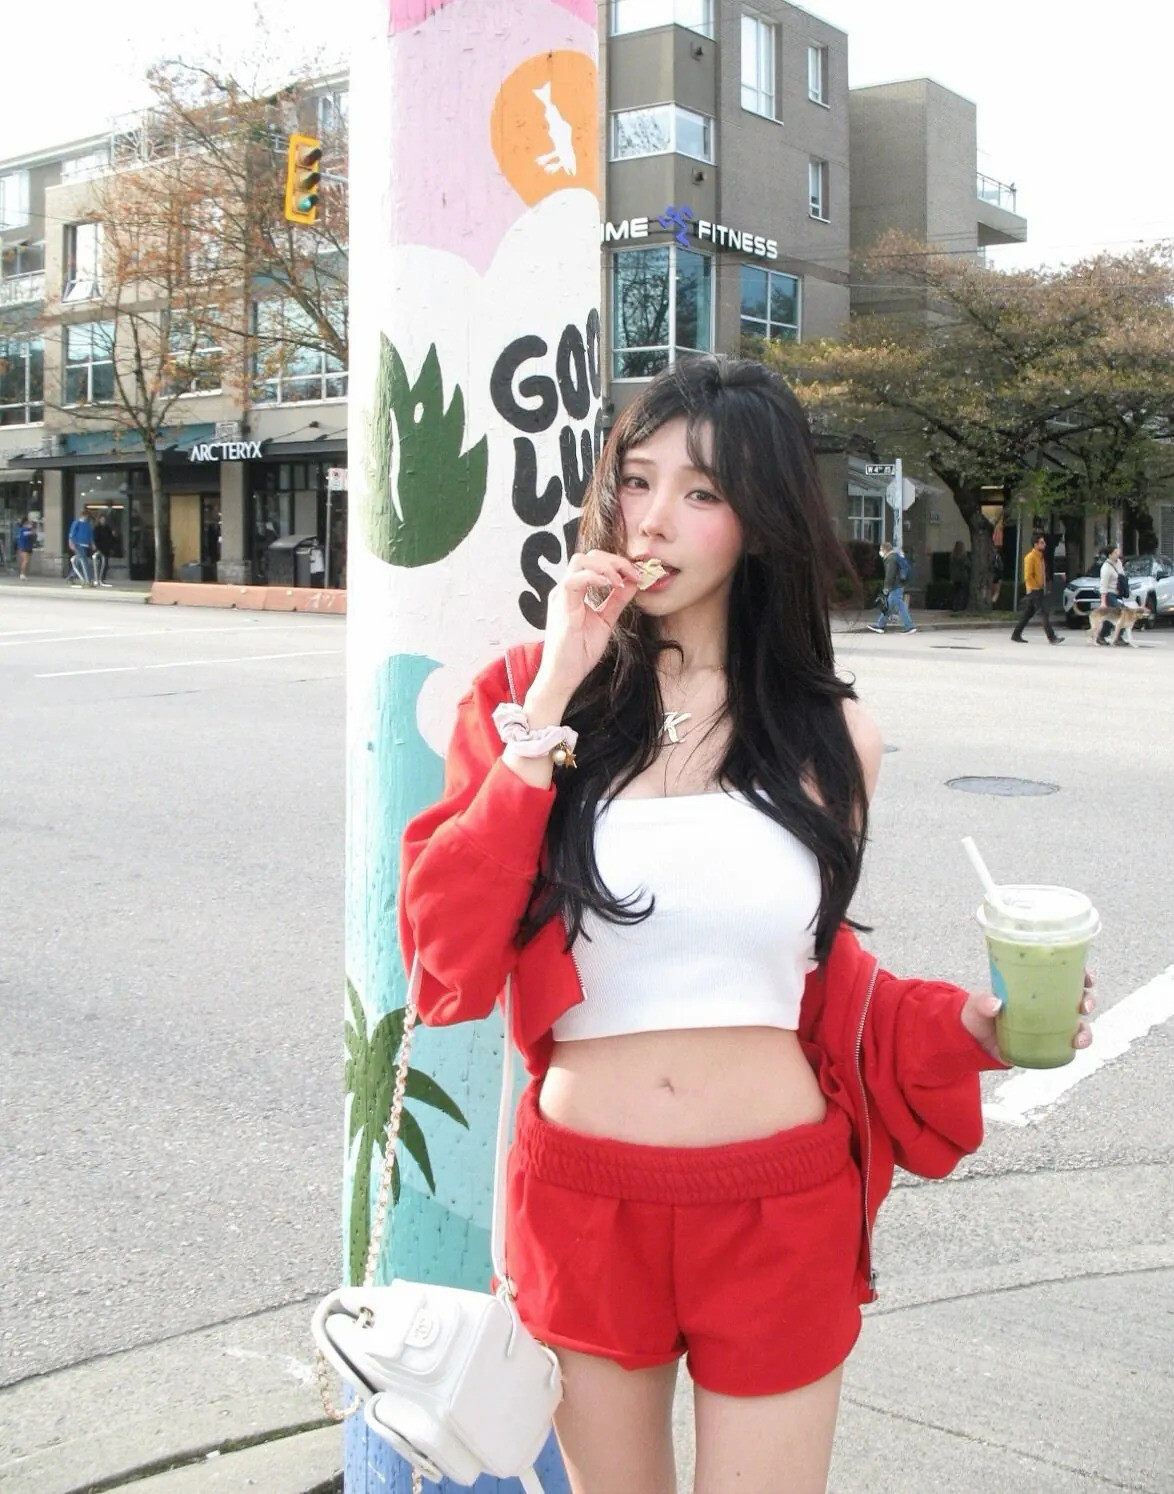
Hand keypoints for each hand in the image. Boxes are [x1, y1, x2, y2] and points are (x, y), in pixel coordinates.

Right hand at [533, 549, 642, 701]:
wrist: (564, 676)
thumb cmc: (579, 653)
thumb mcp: (605, 621)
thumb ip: (617, 601)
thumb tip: (633, 583)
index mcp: (574, 592)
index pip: (594, 563)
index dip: (617, 563)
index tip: (636, 574)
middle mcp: (565, 590)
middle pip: (587, 556)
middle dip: (614, 560)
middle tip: (633, 574)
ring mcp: (561, 597)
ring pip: (580, 561)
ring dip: (606, 566)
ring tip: (621, 581)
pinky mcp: (561, 608)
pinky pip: (573, 581)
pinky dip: (594, 577)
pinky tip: (610, 585)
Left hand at [961, 971, 1095, 1059]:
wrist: (972, 1042)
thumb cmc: (976, 1014)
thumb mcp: (976, 1004)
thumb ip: (982, 1002)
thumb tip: (995, 1004)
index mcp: (1033, 985)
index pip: (1062, 974)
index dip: (1080, 973)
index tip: (1086, 977)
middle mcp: (1046, 1002)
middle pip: (1078, 996)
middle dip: (1088, 999)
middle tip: (1084, 1005)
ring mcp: (1049, 1023)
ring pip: (1079, 1023)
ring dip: (1086, 1028)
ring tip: (1080, 1037)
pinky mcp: (1047, 1043)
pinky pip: (1068, 1043)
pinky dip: (1077, 1043)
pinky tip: (1075, 1045)